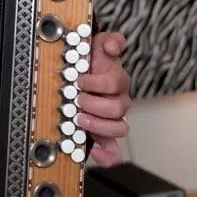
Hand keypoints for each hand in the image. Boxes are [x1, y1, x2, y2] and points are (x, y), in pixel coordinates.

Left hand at [74, 30, 130, 166]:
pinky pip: (115, 152)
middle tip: (77, 100)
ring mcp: (114, 119)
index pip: (117, 82)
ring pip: (120, 128)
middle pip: (118, 107)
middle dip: (94, 104)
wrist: (80, 78)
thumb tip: (112, 47)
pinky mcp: (106, 136)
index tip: (80, 80)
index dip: (98, 83)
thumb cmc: (89, 64)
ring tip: (80, 119)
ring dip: (98, 125)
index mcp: (116, 81)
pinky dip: (108, 156)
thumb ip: (109, 41)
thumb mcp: (97, 46)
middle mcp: (118, 100)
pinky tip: (96, 153)